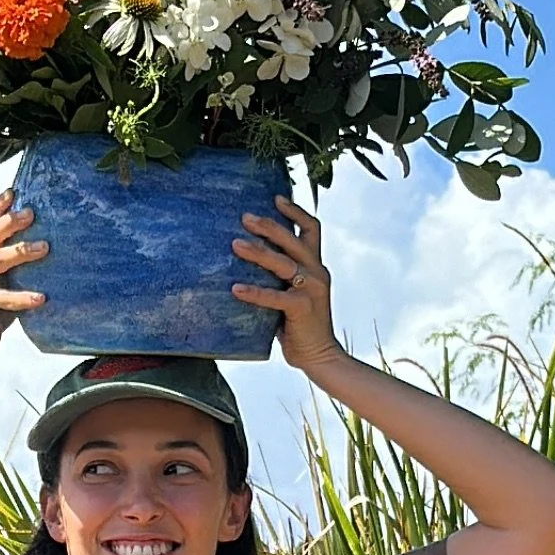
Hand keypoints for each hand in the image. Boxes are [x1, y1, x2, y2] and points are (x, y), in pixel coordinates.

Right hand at [0, 189, 46, 354]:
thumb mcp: (6, 277)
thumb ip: (18, 262)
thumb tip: (54, 245)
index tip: (13, 190)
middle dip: (11, 221)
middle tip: (31, 213)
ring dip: (21, 251)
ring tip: (45, 247)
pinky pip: (3, 297)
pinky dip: (22, 297)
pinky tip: (40, 297)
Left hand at [231, 198, 342, 374]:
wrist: (319, 356)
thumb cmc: (300, 326)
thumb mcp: (292, 294)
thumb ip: (279, 277)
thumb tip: (249, 261)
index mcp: (315, 266)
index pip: (311, 228)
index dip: (295, 211)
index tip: (275, 198)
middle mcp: (316, 272)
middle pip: (292, 239)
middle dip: (268, 225)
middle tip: (244, 218)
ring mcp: (311, 289)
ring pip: (283, 263)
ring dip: (258, 252)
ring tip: (235, 245)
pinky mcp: (303, 308)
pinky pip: (275, 296)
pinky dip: (255, 292)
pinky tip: (236, 289)